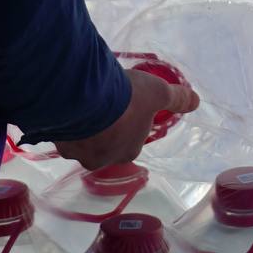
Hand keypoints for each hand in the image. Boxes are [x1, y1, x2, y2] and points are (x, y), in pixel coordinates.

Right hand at [53, 67, 198, 170]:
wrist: (85, 98)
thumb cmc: (127, 99)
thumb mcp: (157, 93)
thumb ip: (176, 99)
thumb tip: (196, 101)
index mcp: (127, 152)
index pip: (130, 141)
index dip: (127, 124)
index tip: (124, 107)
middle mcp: (102, 160)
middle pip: (103, 144)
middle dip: (103, 128)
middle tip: (102, 103)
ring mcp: (77, 153)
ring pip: (80, 140)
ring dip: (81, 126)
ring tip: (81, 102)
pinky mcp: (56, 143)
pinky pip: (61, 132)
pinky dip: (63, 121)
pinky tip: (64, 105)